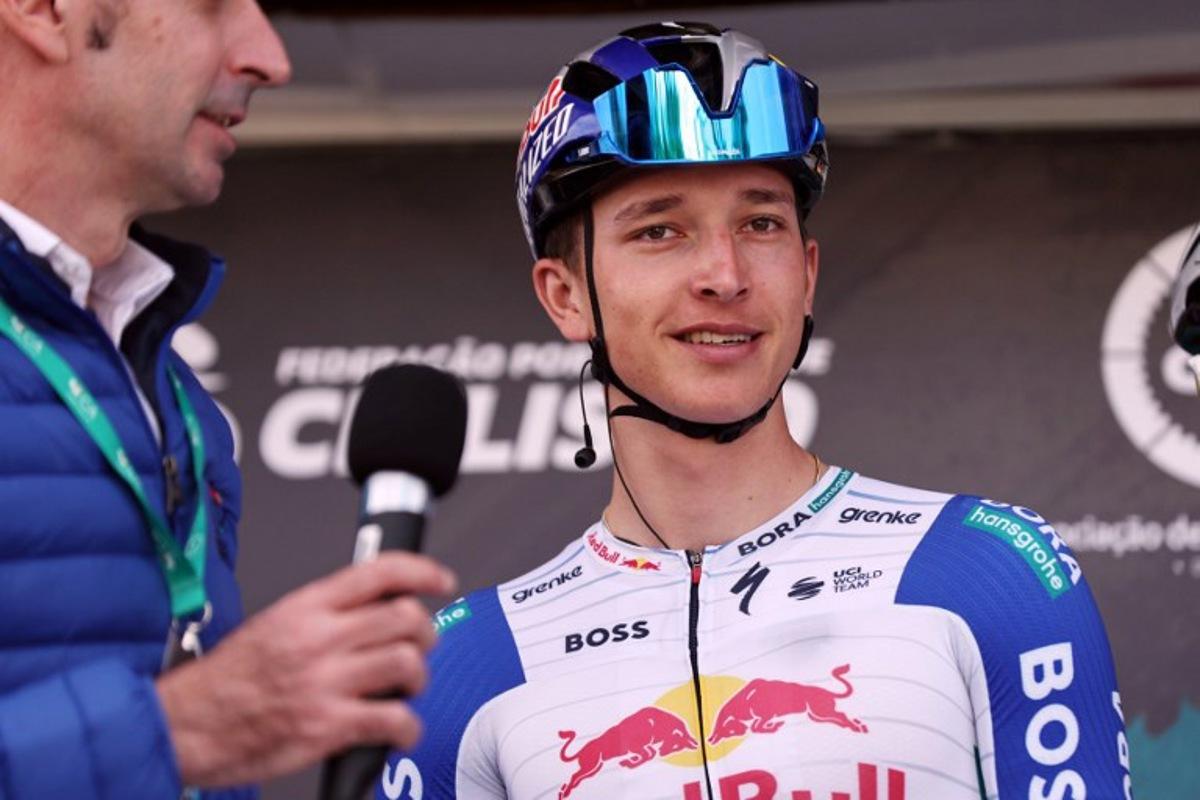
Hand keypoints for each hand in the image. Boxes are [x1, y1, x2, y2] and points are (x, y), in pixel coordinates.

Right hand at [156, 552, 455, 787]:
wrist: (184, 725)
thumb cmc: (227, 681)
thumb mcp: (274, 624)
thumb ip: (324, 614)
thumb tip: (374, 610)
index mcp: (306, 607)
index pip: (379, 571)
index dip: (422, 571)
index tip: (441, 580)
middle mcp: (319, 638)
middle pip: (405, 617)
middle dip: (425, 634)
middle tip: (418, 647)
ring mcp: (325, 682)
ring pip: (408, 663)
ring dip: (418, 679)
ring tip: (404, 688)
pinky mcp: (326, 726)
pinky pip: (394, 719)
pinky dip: (408, 728)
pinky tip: (398, 731)